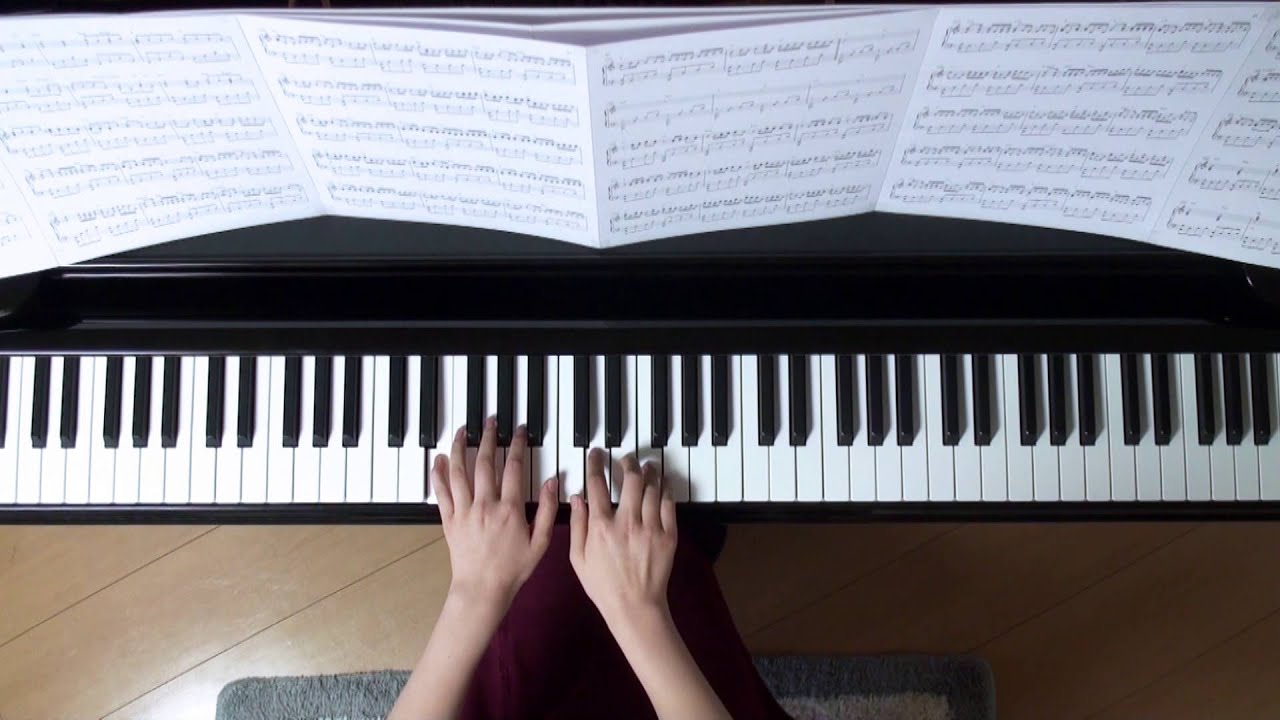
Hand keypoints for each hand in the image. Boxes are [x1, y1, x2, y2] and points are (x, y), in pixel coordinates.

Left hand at [431, 417, 557, 610]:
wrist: (482, 590)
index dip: (516, 445)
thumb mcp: (541, 542)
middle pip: (485, 463)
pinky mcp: (450, 521)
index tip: (518, 431)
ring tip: (463, 430)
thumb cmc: (513, 570)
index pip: (514, 468)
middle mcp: (485, 506)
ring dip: (460, 448)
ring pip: (459, 472)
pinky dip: (438, 474)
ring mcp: (465, 512)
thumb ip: (550, 510)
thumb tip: (554, 482)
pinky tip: (439, 459)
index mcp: (510, 510)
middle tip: (490, 421)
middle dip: (488, 438)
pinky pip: (441, 493)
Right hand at [569, 449, 676, 627]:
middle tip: (626, 459)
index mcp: (601, 527)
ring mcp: (650, 528)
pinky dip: (665, 490)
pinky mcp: (668, 535)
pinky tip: (661, 484)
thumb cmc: (603, 586)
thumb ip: (577, 525)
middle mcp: (626, 523)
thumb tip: (576, 497)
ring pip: (652, 488)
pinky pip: (668, 504)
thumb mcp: (578, 558)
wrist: (635, 607)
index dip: (596, 463)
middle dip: (627, 462)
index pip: (597, 484)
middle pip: (630, 479)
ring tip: (646, 465)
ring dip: (649, 472)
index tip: (596, 454)